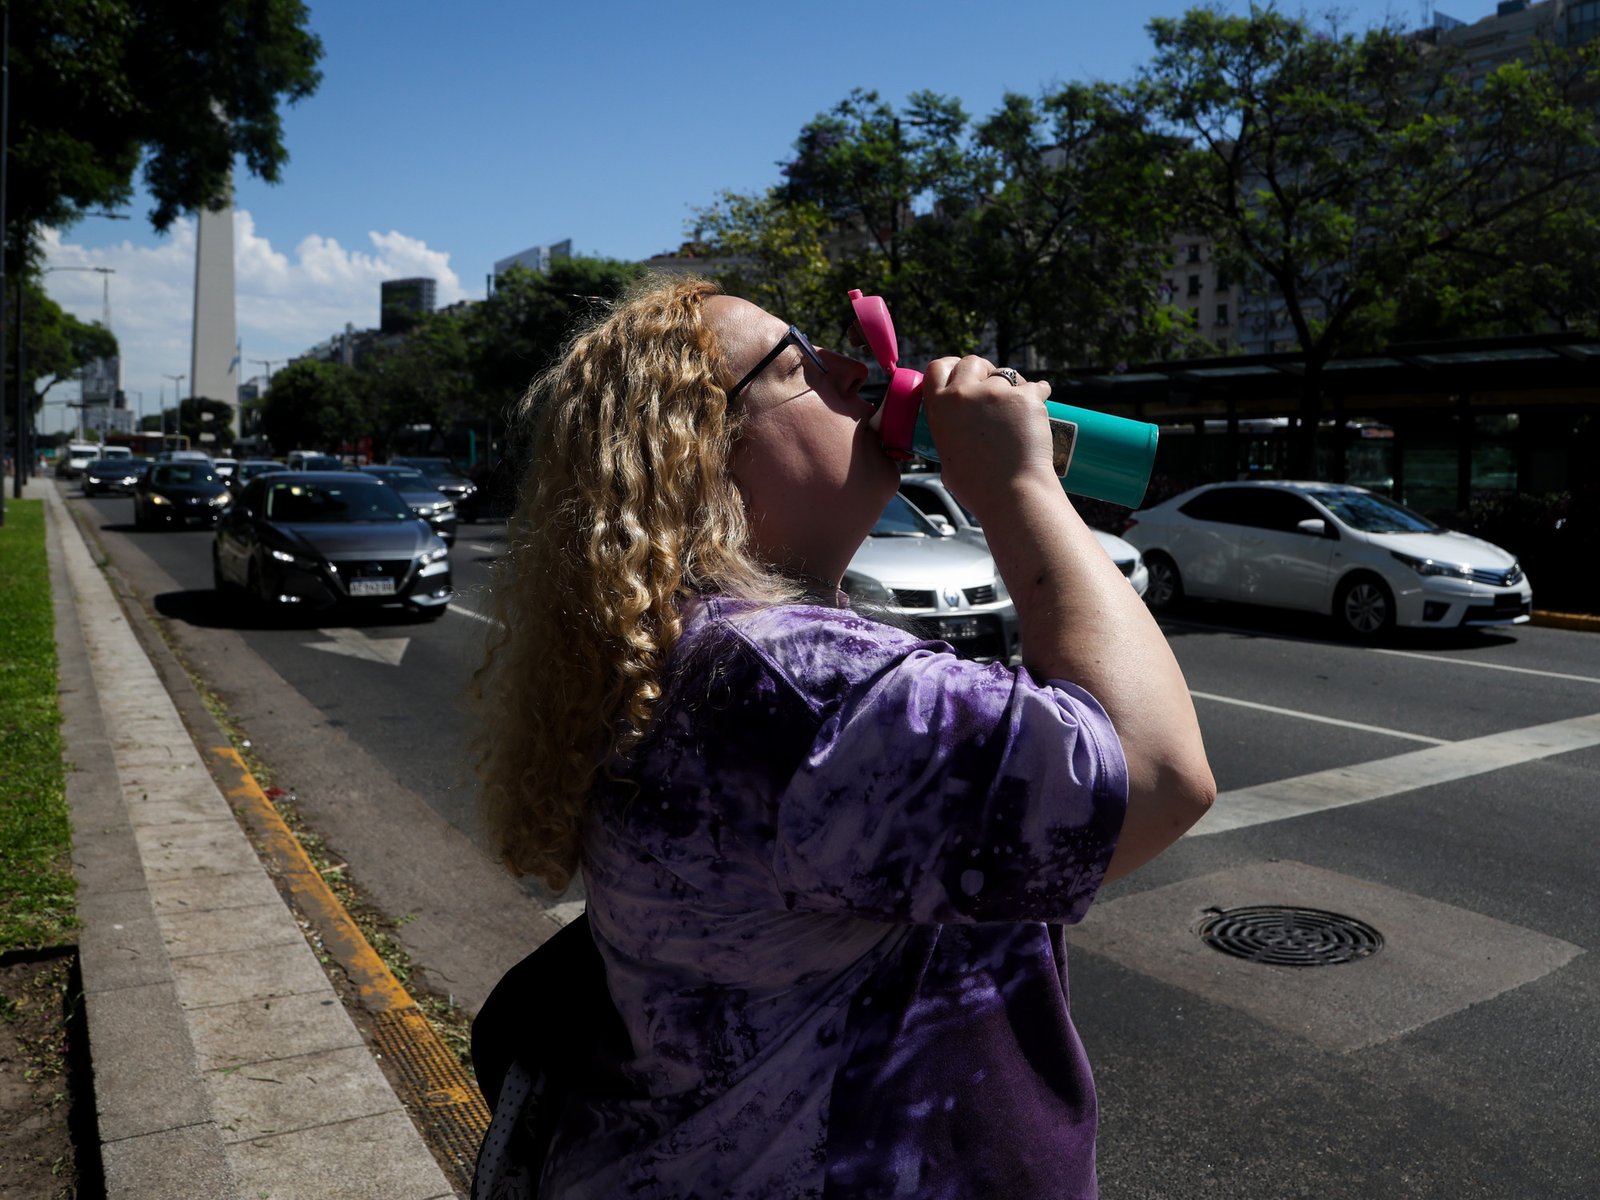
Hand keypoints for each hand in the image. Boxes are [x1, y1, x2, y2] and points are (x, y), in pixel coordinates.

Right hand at [920, 356, 1055, 519]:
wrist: (1012, 494)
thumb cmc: (978, 488)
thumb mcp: (946, 460)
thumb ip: (949, 436)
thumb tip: (959, 434)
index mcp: (940, 407)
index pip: (937, 368)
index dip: (951, 366)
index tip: (961, 372)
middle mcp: (965, 393)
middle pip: (973, 362)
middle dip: (984, 371)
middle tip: (994, 390)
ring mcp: (996, 392)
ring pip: (1006, 374)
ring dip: (1012, 385)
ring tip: (1018, 410)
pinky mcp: (1026, 396)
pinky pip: (1036, 387)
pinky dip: (1038, 396)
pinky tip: (1039, 411)